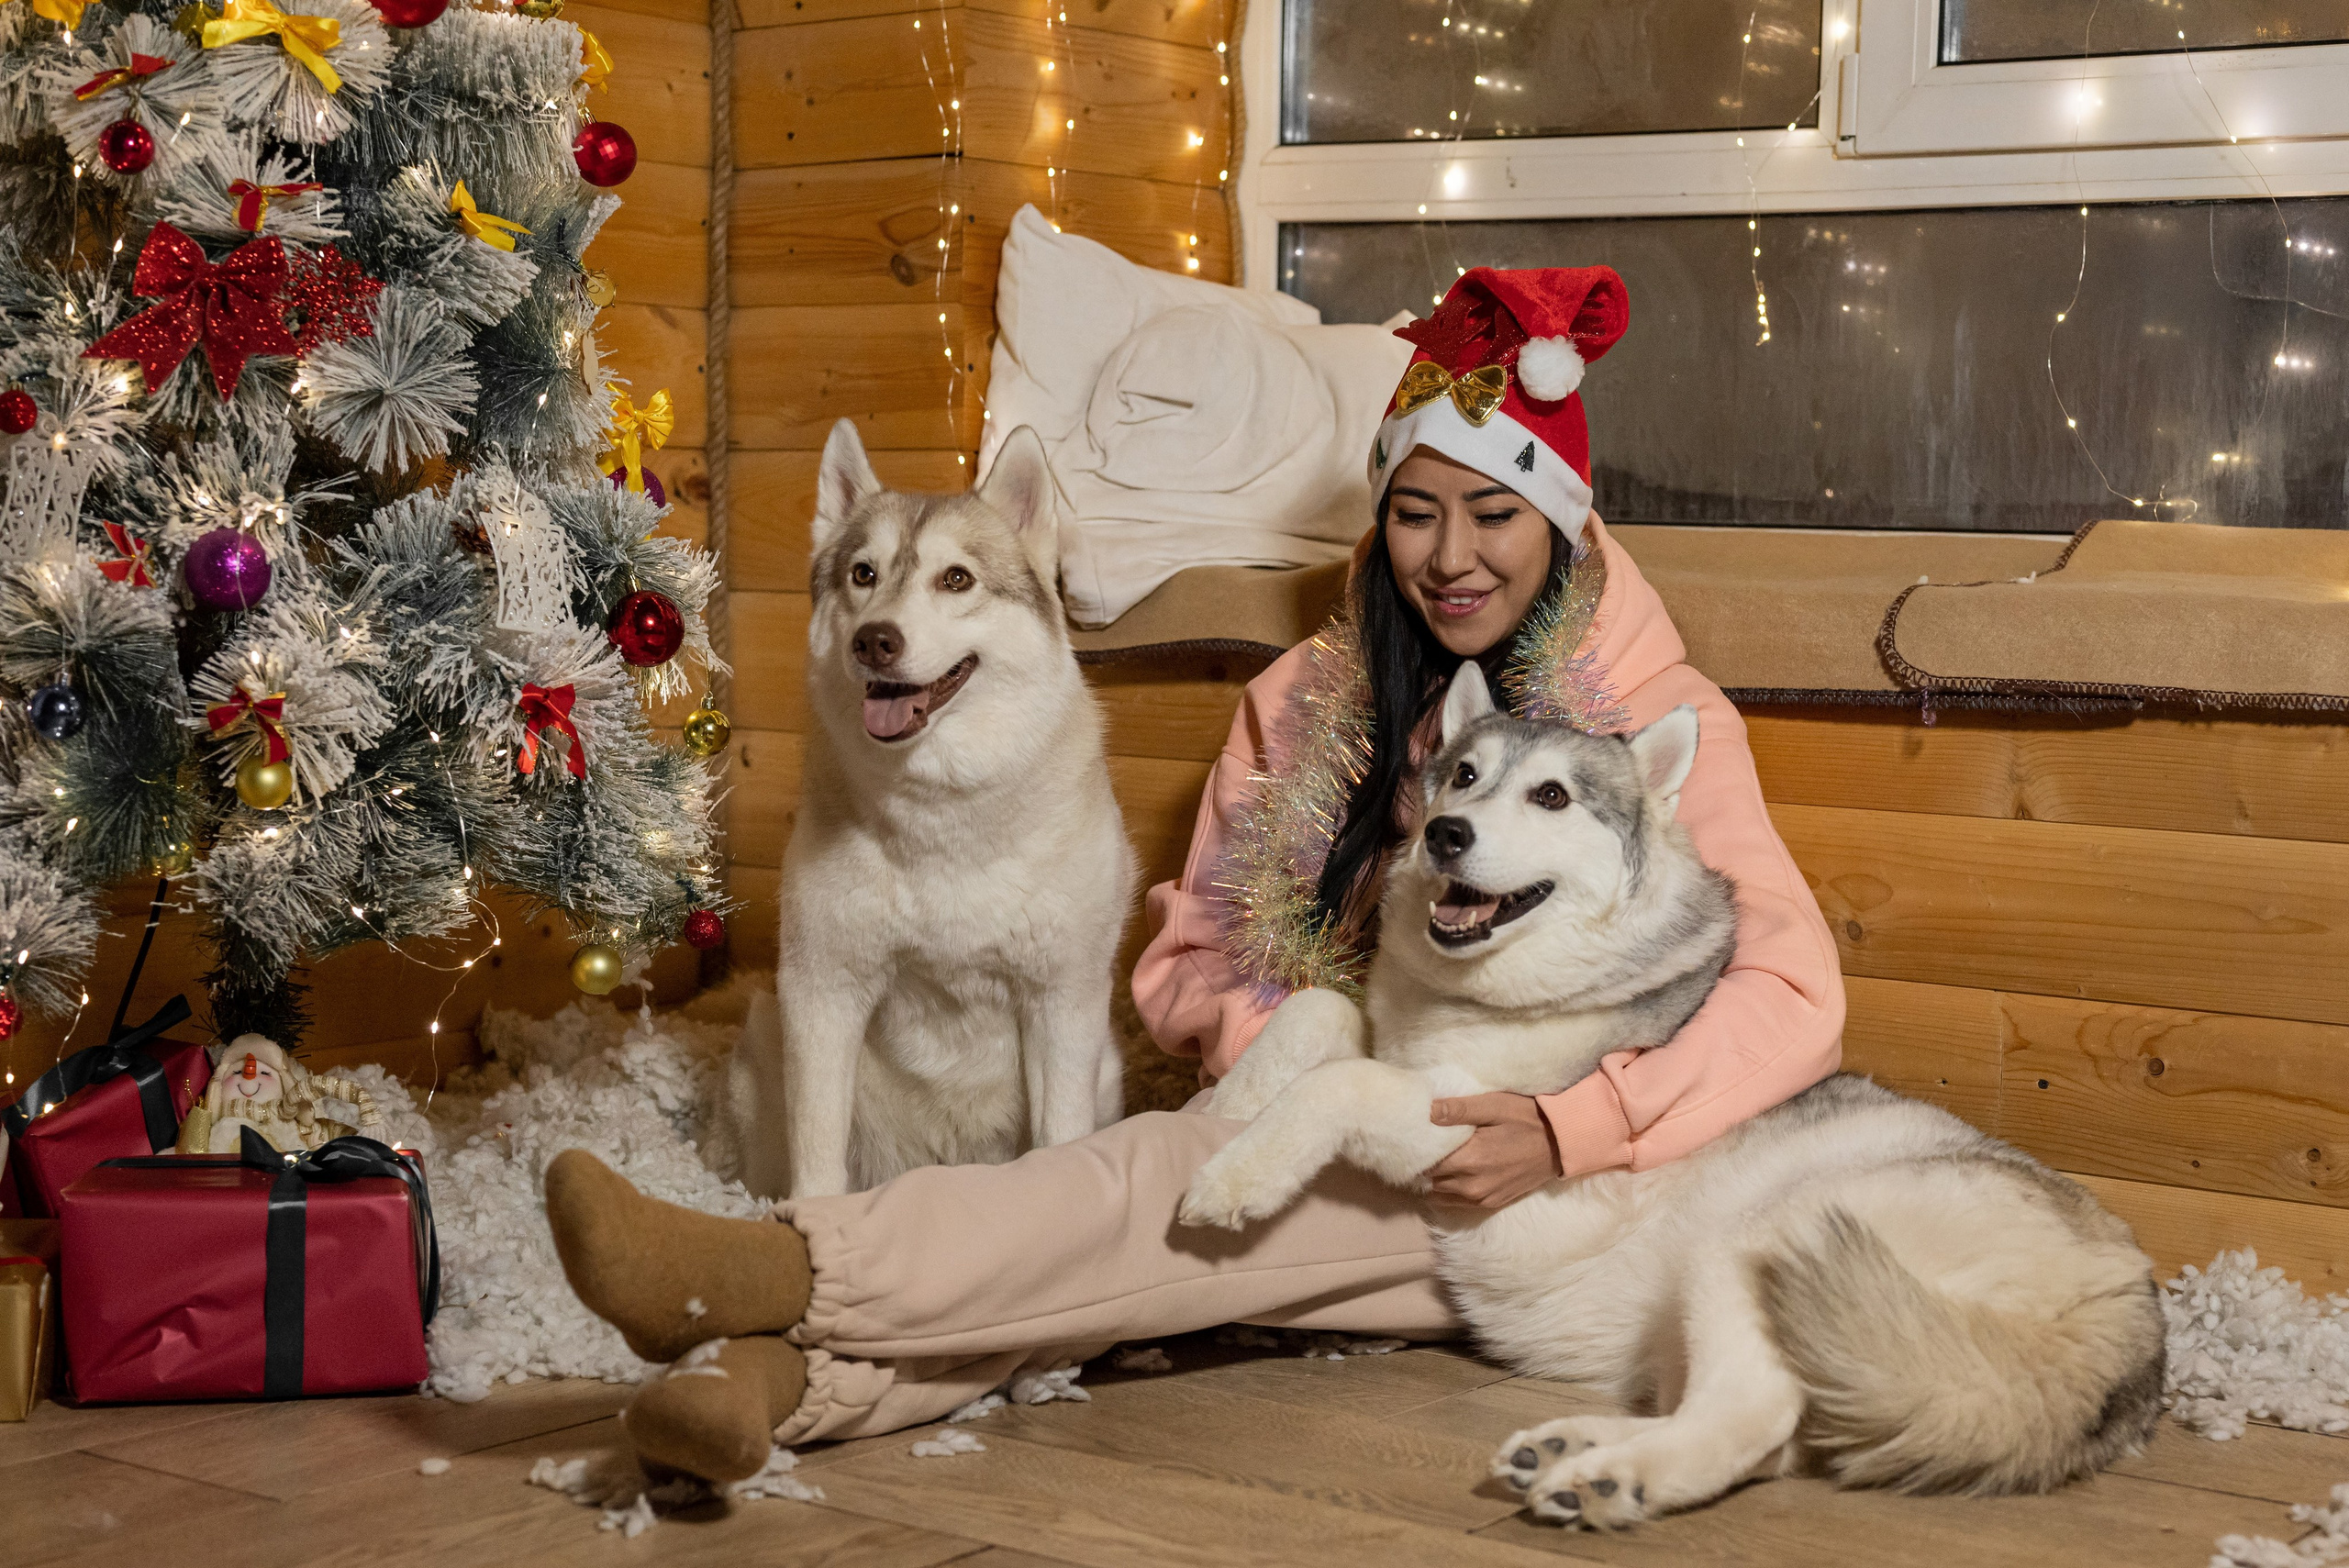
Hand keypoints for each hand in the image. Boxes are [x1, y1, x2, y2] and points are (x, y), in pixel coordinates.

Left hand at [1424, 1093, 1561, 1209]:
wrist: (1561, 1144)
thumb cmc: (1526, 1119)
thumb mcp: (1494, 1106)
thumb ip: (1459, 1110)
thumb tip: (1427, 1111)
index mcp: (1470, 1159)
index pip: (1426, 1162)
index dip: (1420, 1149)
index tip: (1419, 1136)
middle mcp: (1472, 1185)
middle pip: (1430, 1179)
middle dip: (1426, 1163)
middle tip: (1427, 1145)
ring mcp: (1482, 1198)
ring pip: (1440, 1193)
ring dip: (1437, 1178)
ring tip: (1441, 1158)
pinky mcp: (1491, 1203)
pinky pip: (1456, 1202)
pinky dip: (1449, 1191)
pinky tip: (1454, 1173)